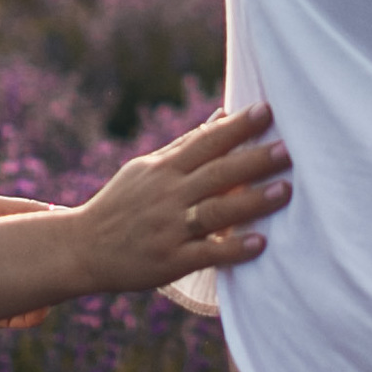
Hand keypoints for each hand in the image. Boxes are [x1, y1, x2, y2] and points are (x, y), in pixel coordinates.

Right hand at [74, 105, 290, 296]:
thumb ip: (186, 145)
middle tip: (290, 148)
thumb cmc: (121, 205)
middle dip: (254, 160)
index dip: (237, 126)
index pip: (205, 142)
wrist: (81, 248)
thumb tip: (223, 115)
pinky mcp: (169, 261)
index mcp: (163, 169)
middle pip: (217, 173)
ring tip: (286, 190)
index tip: (268, 110)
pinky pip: (206, 254)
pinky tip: (260, 243)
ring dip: (253, 202)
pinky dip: (233, 248)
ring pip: (216, 212)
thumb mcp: (146, 169)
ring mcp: (168, 228)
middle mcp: (167, 195)